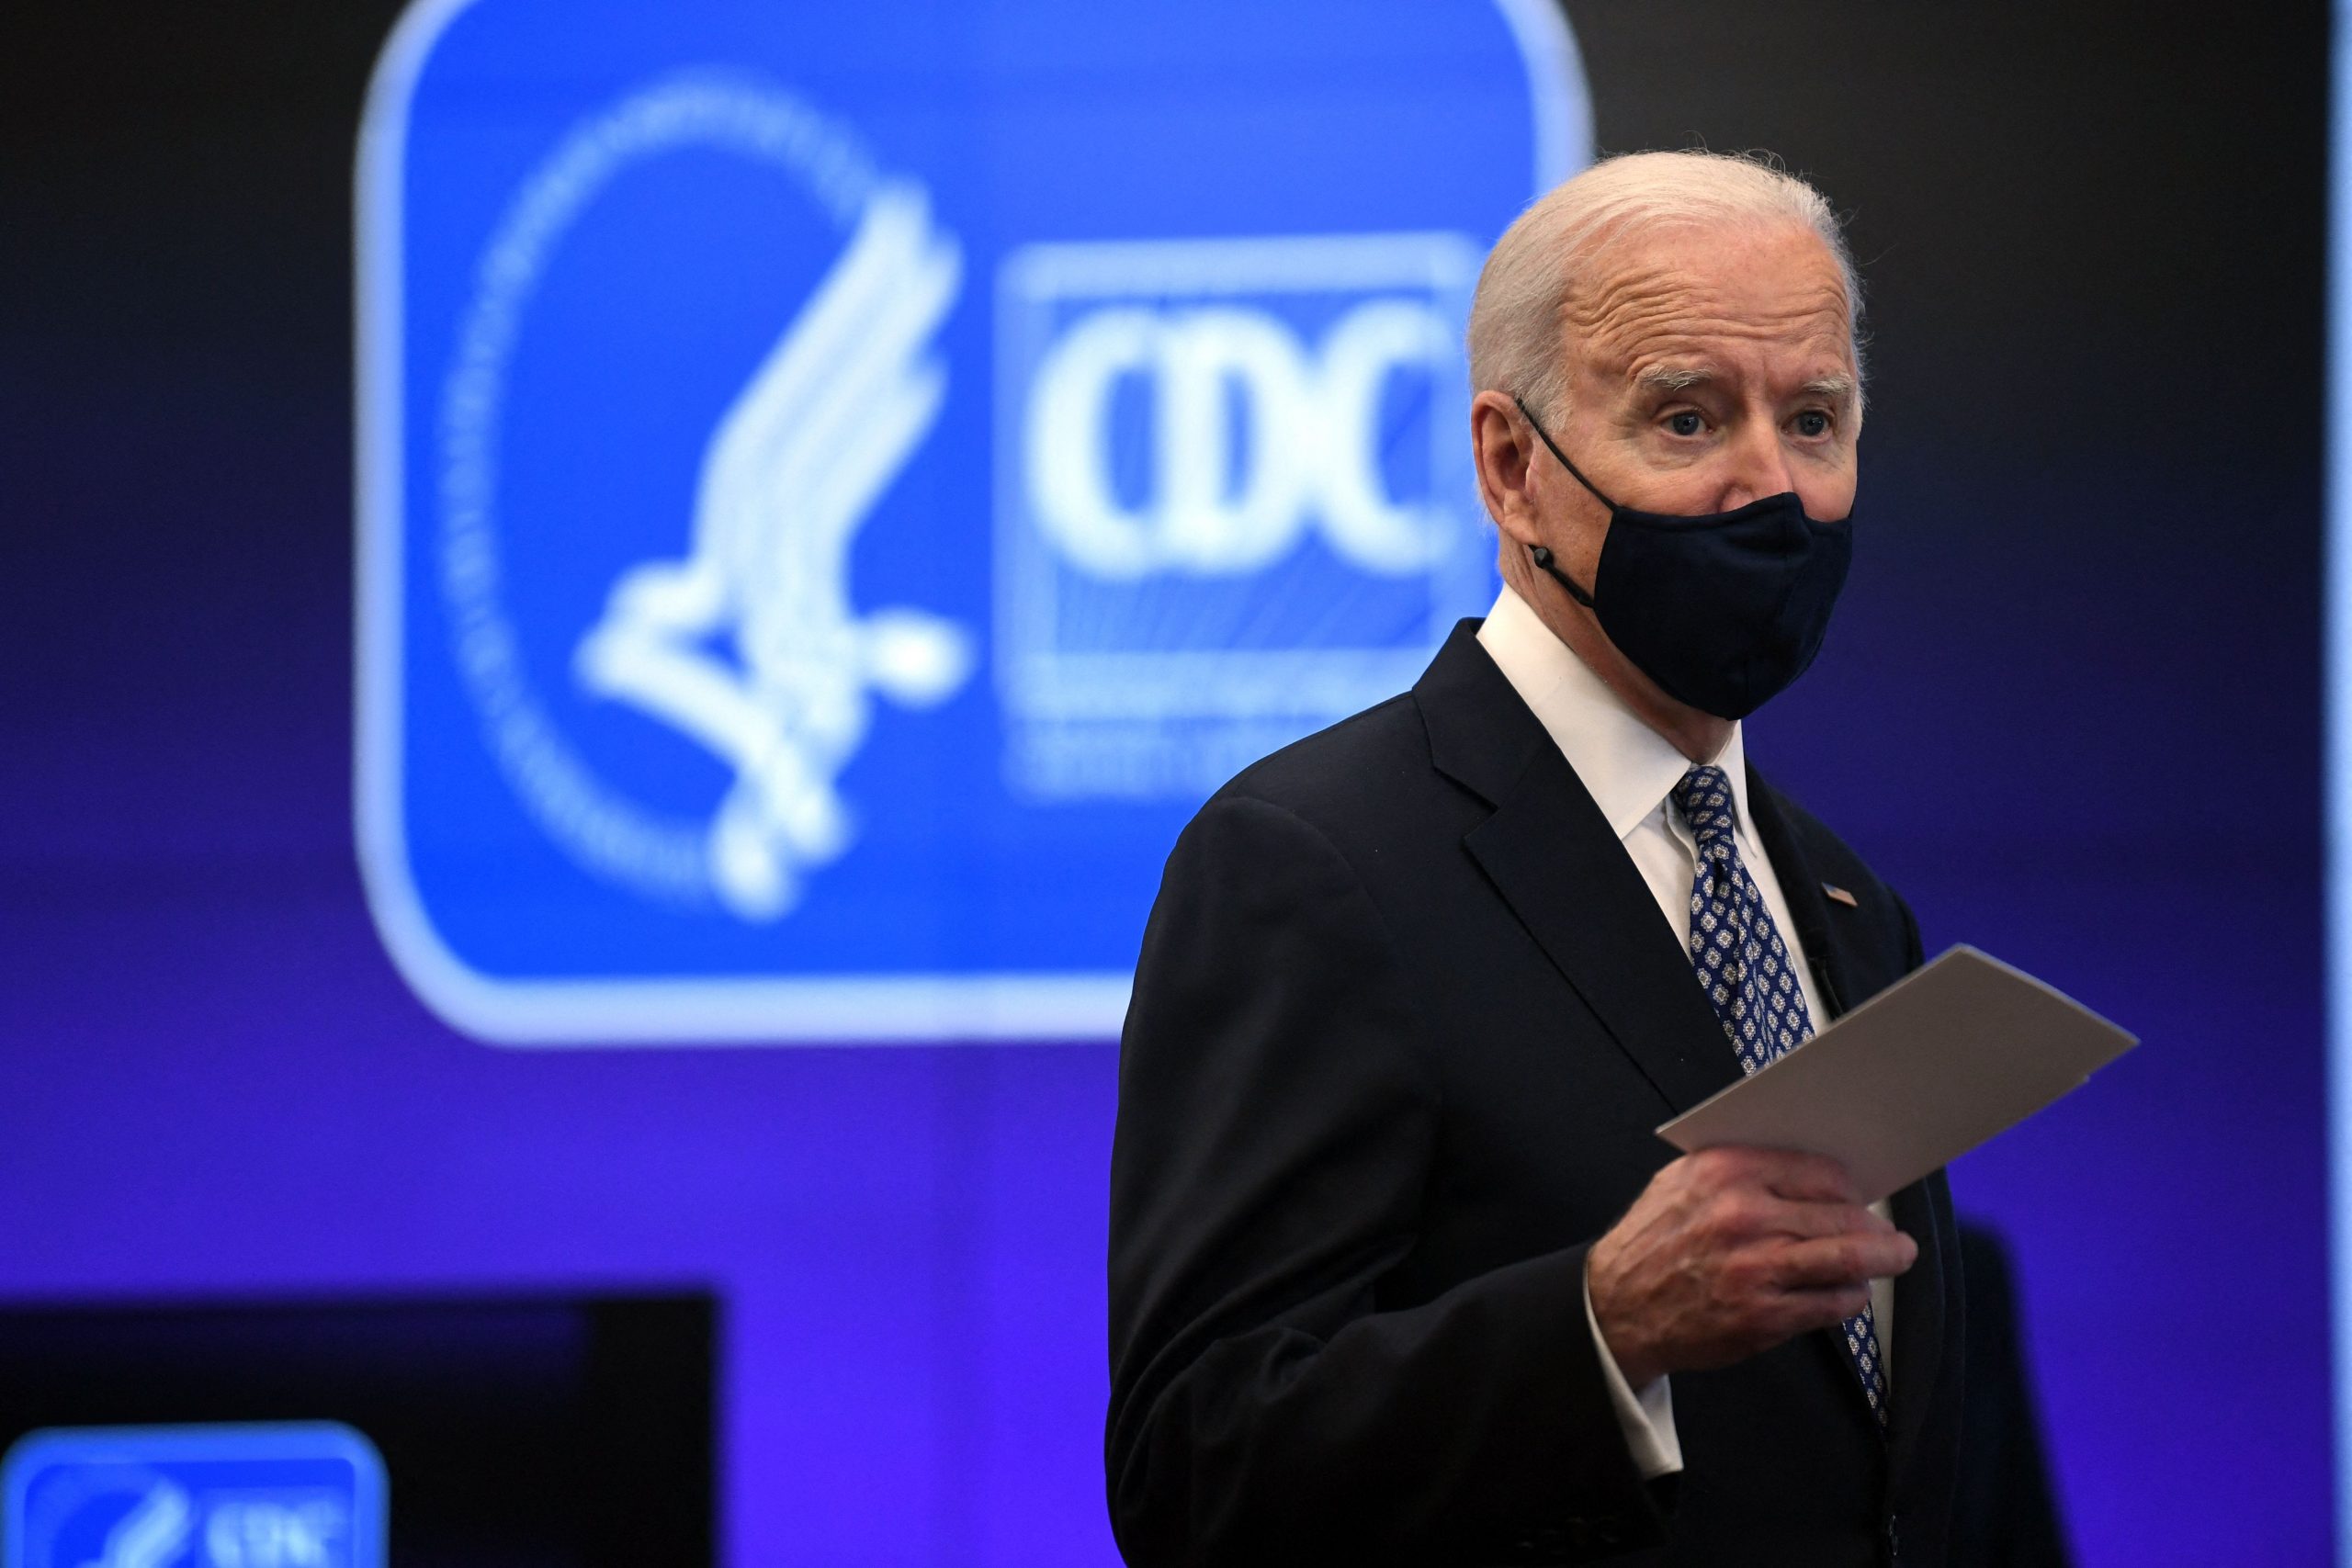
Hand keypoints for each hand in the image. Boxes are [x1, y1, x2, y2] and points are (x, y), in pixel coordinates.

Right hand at [1586, 1146, 1914, 1387]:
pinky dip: (1850, 1296)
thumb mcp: (1681, 1180)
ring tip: (1894, 1257)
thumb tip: (1807, 1170)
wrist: (1617, 1307)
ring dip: (1882, 1259)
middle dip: (1877, 1228)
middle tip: (1893, 1236)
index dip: (1851, 1186)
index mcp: (1726, 1173)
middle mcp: (1745, 1216)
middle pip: (1843, 1216)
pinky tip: (1848, 1291)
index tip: (1861, 1195)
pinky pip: (1832, 1303)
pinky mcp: (1764, 1316)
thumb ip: (1740, 1168)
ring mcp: (1757, 1268)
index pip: (1820, 1172)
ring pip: (1849, 1259)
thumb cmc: (1653, 1242)